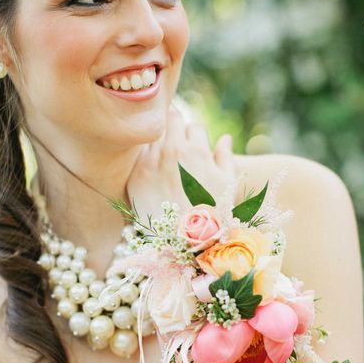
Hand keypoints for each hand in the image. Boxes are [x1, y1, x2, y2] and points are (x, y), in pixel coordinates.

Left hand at [126, 104, 236, 219]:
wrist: (182, 243)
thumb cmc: (212, 216)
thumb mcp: (227, 187)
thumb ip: (226, 158)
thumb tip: (225, 138)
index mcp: (196, 151)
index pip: (194, 127)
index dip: (196, 138)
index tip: (195, 150)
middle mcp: (171, 151)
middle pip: (172, 119)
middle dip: (177, 129)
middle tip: (179, 147)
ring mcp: (151, 162)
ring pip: (154, 134)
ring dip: (160, 141)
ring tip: (166, 160)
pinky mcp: (136, 175)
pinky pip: (141, 154)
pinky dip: (147, 158)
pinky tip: (154, 172)